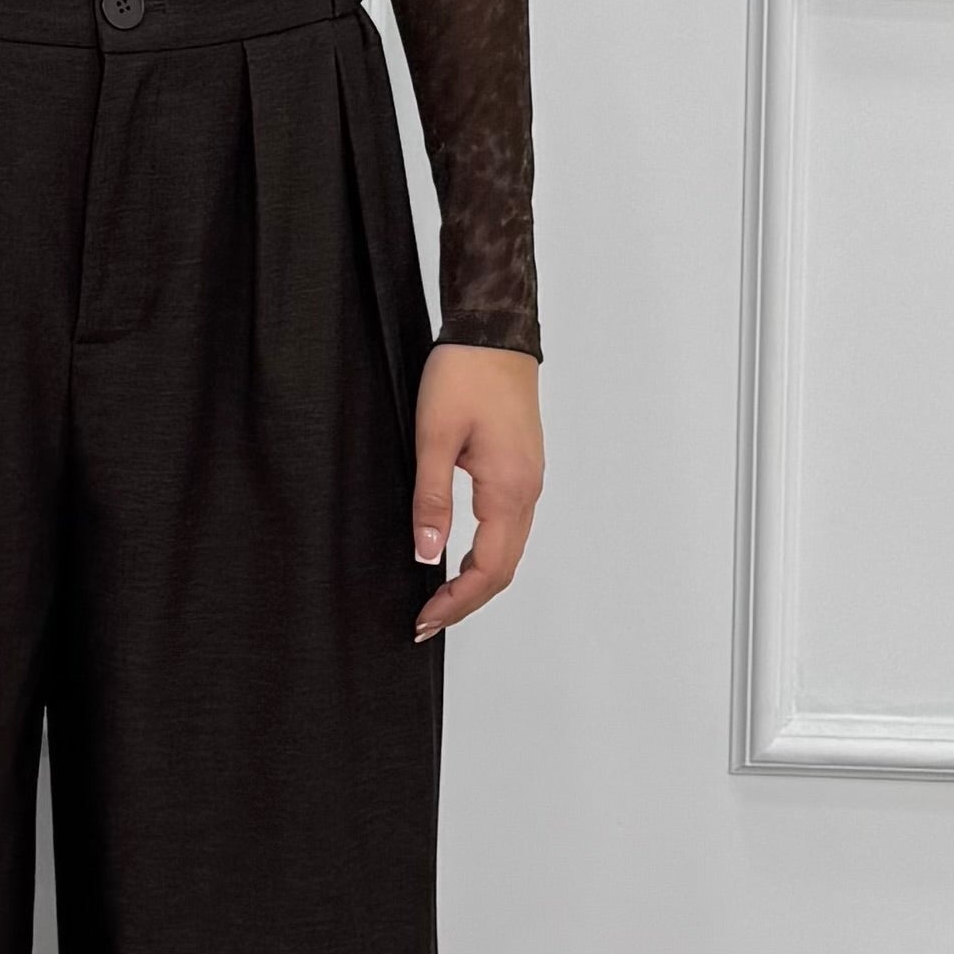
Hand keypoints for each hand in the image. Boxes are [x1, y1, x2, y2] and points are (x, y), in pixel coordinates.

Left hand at [410, 342, 542, 638]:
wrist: (495, 332)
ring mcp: (529, 482)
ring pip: (509, 551)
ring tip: (438, 598)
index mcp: (509, 490)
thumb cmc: (465, 375)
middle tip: (426, 620)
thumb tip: (427, 555)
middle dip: (466, 601)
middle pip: (504, 569)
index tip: (424, 620)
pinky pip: (510, 528)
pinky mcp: (523, 470)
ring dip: (476, 581)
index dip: (456, 602)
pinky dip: (486, 555)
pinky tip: (458, 559)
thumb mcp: (434, 437)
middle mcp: (528, 492)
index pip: (488, 570)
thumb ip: (430, 500)